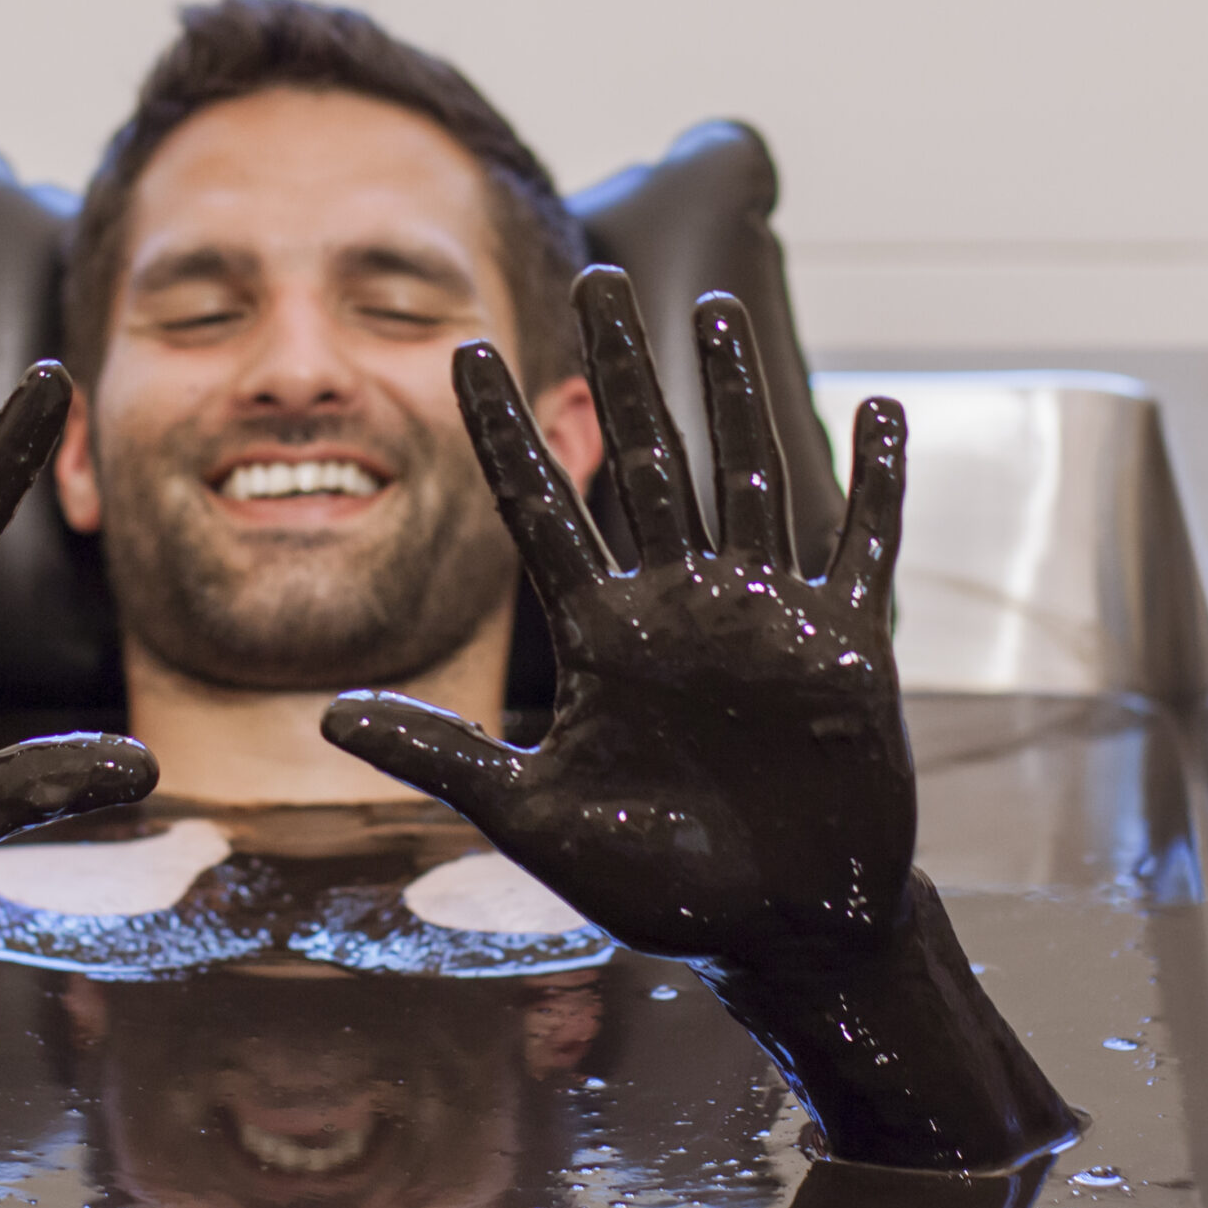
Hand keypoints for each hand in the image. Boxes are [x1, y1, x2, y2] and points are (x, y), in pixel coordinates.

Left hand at [325, 267, 912, 967]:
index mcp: (603, 637)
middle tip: (600, 276)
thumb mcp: (535, 817)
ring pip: (744, 476)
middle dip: (620, 370)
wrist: (778, 931)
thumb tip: (326, 719)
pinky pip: (863, 545)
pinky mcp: (845, 645)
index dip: (503, 432)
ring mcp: (763, 617)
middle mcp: (679, 607)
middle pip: (643, 461)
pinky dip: (879, 482)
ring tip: (714, 310)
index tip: (466, 350)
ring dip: (736, 395)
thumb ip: (444, 757)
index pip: (541, 509)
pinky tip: (881, 410)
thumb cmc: (661, 881)